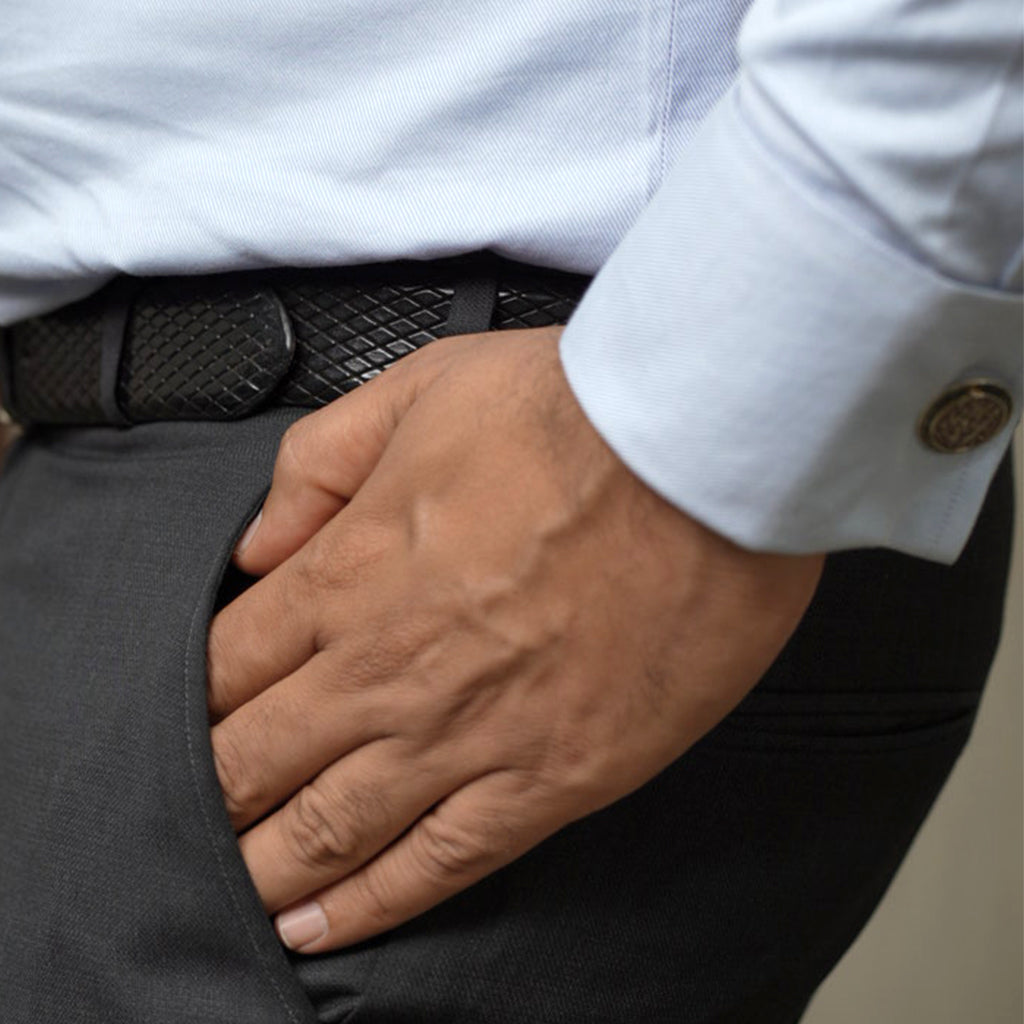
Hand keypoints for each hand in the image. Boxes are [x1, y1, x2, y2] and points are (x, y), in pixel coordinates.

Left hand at [206, 325, 822, 952]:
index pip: (227, 664)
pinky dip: (370, 905)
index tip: (196, 725)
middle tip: (199, 819)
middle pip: (257, 760)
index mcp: (352, 570)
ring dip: (269, 866)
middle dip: (217, 795)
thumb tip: (260, 539)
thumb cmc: (574, 414)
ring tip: (240, 890)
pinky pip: (437, 864)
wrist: (703, 458)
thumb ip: (319, 464)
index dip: (198, 704)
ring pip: (330, 829)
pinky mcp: (549, 779)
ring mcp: (467, 735)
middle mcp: (389, 667)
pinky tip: (327, 927)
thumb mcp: (419, 388)